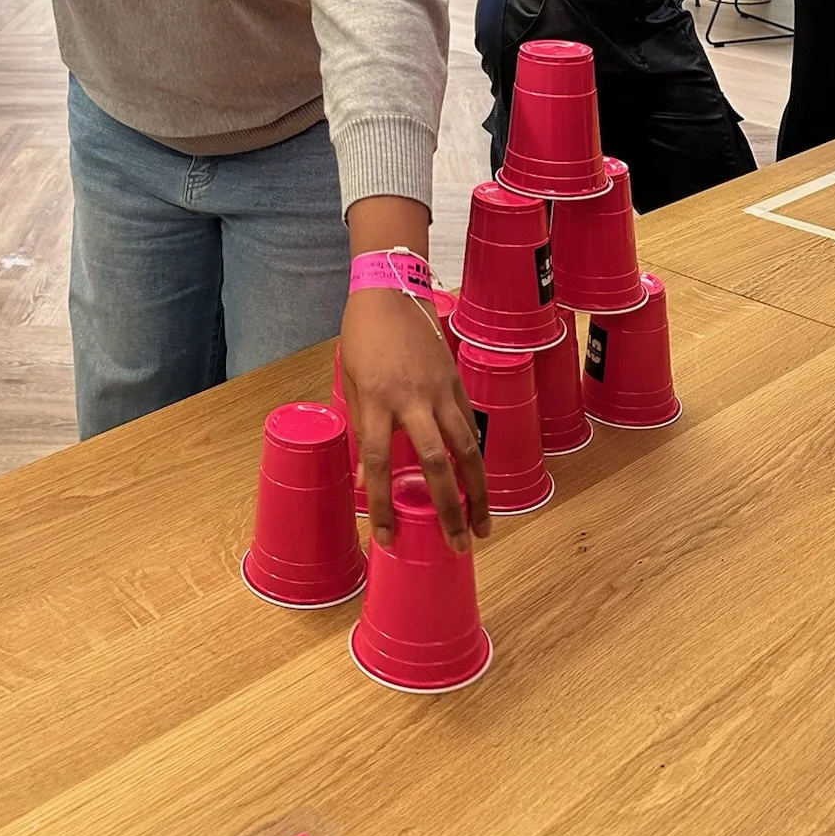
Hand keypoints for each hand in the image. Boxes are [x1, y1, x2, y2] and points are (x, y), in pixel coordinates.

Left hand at [339, 289, 489, 554]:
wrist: (390, 290)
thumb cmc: (363, 337)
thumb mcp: (352, 383)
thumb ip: (363, 429)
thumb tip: (369, 478)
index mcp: (377, 400)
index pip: (379, 463)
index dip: (381, 504)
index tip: (385, 537)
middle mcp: (413, 399)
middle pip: (436, 463)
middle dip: (449, 508)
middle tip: (458, 544)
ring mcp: (440, 390)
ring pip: (467, 448)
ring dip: (477, 491)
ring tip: (482, 525)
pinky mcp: (457, 382)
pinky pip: (469, 426)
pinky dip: (475, 458)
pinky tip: (478, 483)